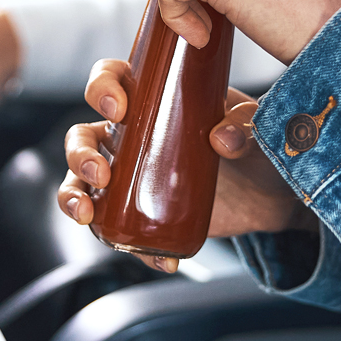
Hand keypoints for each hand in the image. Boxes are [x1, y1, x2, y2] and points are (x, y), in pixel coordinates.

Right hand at [57, 58, 314, 271]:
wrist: (267, 192)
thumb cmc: (252, 142)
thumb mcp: (254, 125)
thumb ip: (243, 124)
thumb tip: (221, 138)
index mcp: (152, 97)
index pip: (111, 80)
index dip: (102, 88)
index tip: (117, 108)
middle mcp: (131, 134)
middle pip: (82, 136)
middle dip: (80, 154)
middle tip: (101, 172)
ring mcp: (131, 176)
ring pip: (80, 182)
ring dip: (74, 197)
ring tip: (89, 215)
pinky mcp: (140, 213)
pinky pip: (117, 230)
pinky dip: (130, 249)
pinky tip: (162, 260)